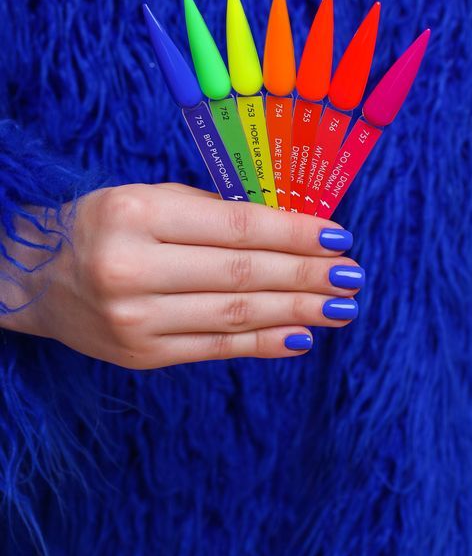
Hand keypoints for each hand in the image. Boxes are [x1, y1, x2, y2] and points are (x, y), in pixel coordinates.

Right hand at [0, 183, 364, 368]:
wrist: (36, 277)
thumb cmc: (103, 223)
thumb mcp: (151, 197)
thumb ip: (216, 212)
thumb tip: (292, 230)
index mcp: (137, 213)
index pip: (238, 227)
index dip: (296, 234)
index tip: (339, 237)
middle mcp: (133, 268)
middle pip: (244, 274)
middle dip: (308, 275)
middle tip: (351, 276)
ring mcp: (135, 320)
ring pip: (236, 315)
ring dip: (298, 311)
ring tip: (340, 307)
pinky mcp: (140, 357)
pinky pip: (216, 349)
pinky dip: (264, 344)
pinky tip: (302, 336)